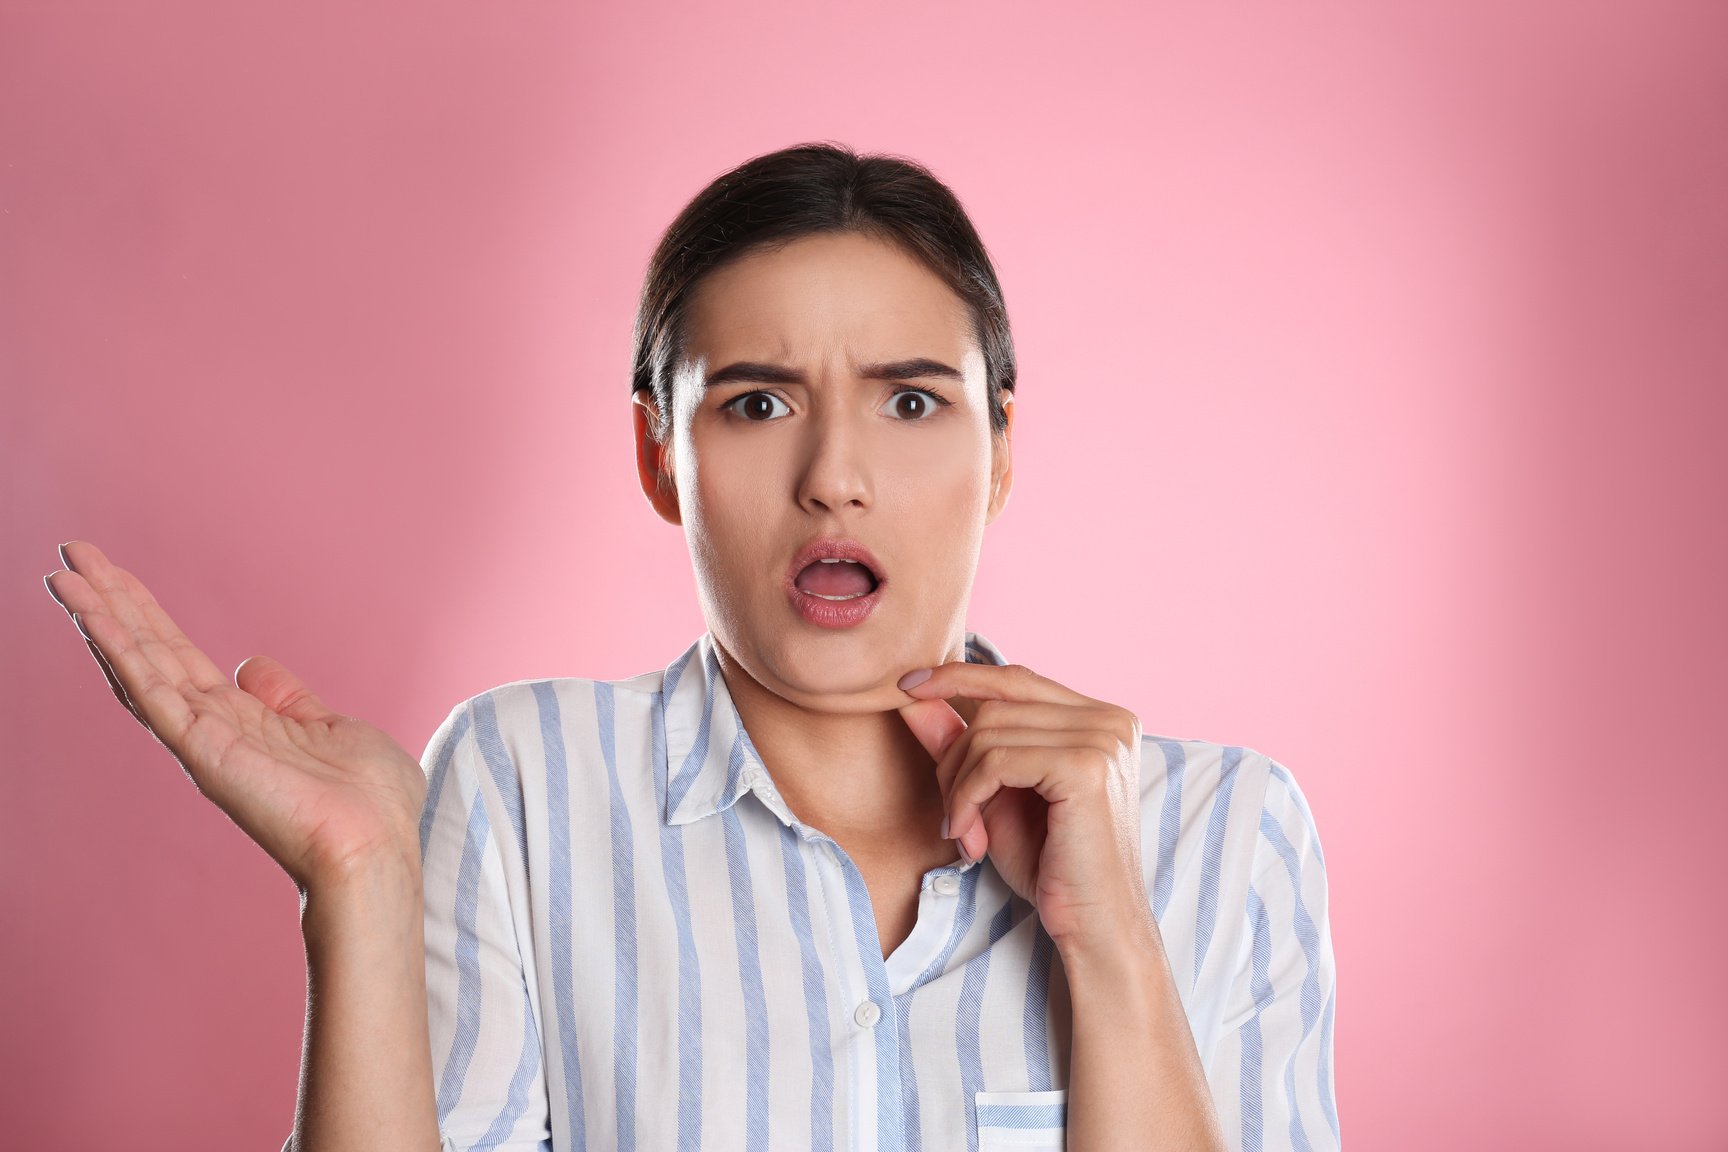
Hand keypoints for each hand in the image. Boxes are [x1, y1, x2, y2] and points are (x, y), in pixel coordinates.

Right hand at [44, 541, 427, 893]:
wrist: (378, 847)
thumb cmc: (371, 804)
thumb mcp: (334, 729)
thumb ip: (288, 699)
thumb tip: (251, 668)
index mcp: (242, 720)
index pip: (178, 656)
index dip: (146, 613)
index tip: (113, 572)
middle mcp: (211, 728)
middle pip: (149, 651)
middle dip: (110, 601)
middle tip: (71, 552)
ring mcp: (201, 739)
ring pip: (138, 665)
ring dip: (98, 617)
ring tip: (61, 572)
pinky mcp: (201, 749)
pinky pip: (149, 691)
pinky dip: (118, 650)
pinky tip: (90, 615)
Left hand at [896, 661, 1153, 949]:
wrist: (1094, 927)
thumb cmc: (1050, 866)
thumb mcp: (994, 796)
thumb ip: (959, 743)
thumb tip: (911, 694)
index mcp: (1098, 718)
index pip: (1015, 679)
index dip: (958, 677)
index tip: (906, 686)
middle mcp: (1109, 719)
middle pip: (995, 706)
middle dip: (954, 759)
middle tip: (952, 816)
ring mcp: (1103, 739)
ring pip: (989, 731)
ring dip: (959, 786)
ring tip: (964, 832)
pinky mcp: (1087, 767)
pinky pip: (997, 761)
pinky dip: (968, 797)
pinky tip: (970, 838)